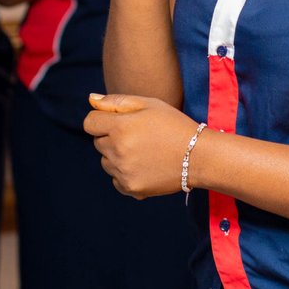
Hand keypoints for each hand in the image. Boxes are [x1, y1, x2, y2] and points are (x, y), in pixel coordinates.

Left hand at [83, 93, 199, 197]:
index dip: (103, 120)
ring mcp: (123, 172)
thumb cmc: (174, 125)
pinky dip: (125, 174)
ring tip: (143, 151)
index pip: (90, 123)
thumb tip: (90, 100)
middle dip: (112, 137)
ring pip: (106, 161)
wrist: (199, 156)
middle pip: (98, 142)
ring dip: (117, 156)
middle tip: (138, 136)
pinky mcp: (130, 188)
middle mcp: (118, 150)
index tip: (120, 121)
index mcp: (120, 127)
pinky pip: (115, 179)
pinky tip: (145, 166)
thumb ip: (116, 102)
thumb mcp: (149, 104)